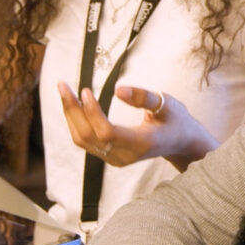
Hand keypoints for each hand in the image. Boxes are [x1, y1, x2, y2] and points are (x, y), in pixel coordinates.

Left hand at [57, 83, 218, 170]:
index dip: (92, 113)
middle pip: (88, 136)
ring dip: (71, 116)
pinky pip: (86, 142)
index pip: (107, 132)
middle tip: (63, 85)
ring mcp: (116, 159)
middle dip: (72, 110)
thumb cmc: (177, 121)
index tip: (85, 91)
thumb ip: (144, 98)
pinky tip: (74, 105)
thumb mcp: (168, 105)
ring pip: (83, 140)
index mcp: (141, 143)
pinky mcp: (110, 156)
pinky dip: (77, 122)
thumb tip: (118, 90)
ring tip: (65, 91)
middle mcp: (125, 155)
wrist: (181, 143)